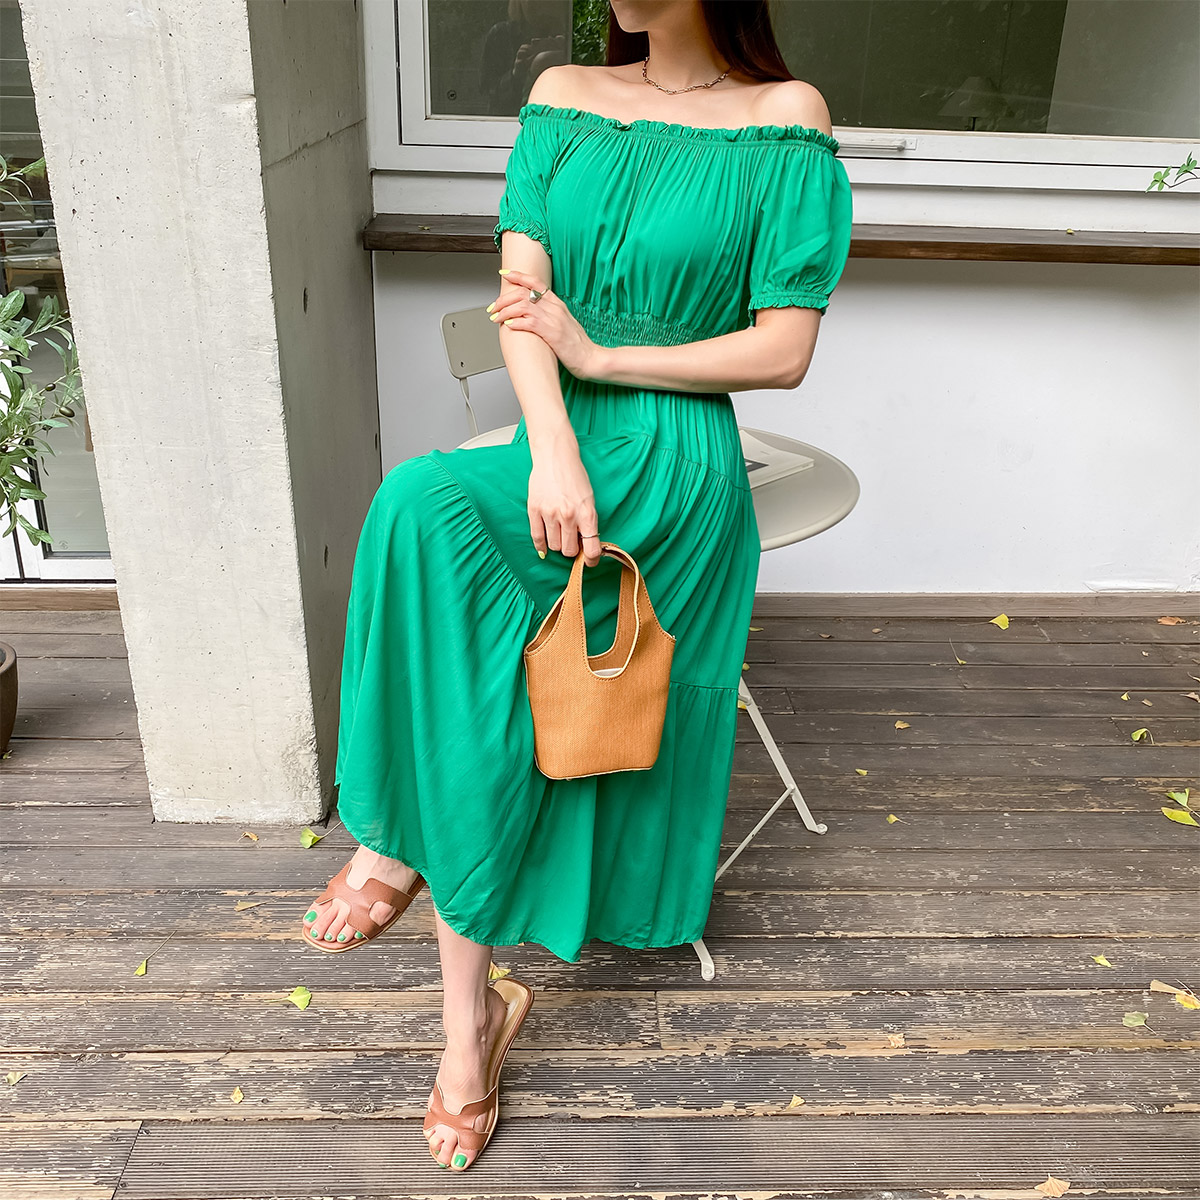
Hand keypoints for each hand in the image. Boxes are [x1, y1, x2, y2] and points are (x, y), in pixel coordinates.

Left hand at [490, 270, 603, 381]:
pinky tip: (509, 325)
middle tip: (493, 307)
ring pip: (522, 306)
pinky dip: (516, 322)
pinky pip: (529, 322)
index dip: (518, 276)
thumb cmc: (577, 346)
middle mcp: (555, 308)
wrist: (591, 358)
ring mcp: (554, 319)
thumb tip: (531, 315)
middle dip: (504, 299)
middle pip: (523, 293)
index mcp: (558, 304)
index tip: (505, 274)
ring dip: (505, 311)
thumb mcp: (564, 324)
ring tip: (496, 318)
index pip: (536, 282)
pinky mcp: (552, 333)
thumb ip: (549, 316)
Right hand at [526, 428, 601, 566]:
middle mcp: (569, 516)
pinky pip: (537, 538)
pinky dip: (541, 546)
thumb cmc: (574, 476)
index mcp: (587, 514)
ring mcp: (550, 513)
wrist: (555, 456)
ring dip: (557, 543)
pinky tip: (544, 546)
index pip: (591, 549)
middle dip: (572, 549)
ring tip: (559, 533)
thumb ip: (588, 522)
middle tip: (572, 541)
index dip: (591, 560)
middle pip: (569, 551)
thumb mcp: (589, 500)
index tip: (589, 562)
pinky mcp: (534, 510)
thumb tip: (585, 544)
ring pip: (554, 546)